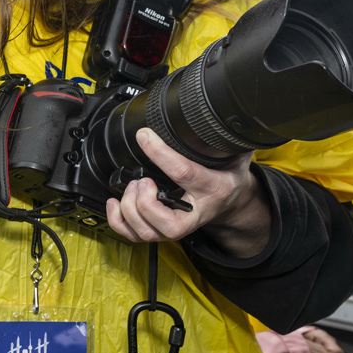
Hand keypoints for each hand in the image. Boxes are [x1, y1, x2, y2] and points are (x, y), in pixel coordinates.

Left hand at [105, 129, 267, 256]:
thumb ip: (224, 140)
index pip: (184, 173)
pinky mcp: (161, 231)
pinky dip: (118, 220)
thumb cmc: (229, 177)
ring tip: (133, 187)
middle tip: (142, 179)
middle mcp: (194, 214)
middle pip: (165, 223)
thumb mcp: (235, 155)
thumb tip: (214, 117)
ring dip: (130, 209)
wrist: (232, 203)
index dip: (161, 154)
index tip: (145, 136)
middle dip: (144, 201)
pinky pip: (134, 235)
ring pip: (147, 233)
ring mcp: (176, 228)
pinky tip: (117, 202)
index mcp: (212, 188)